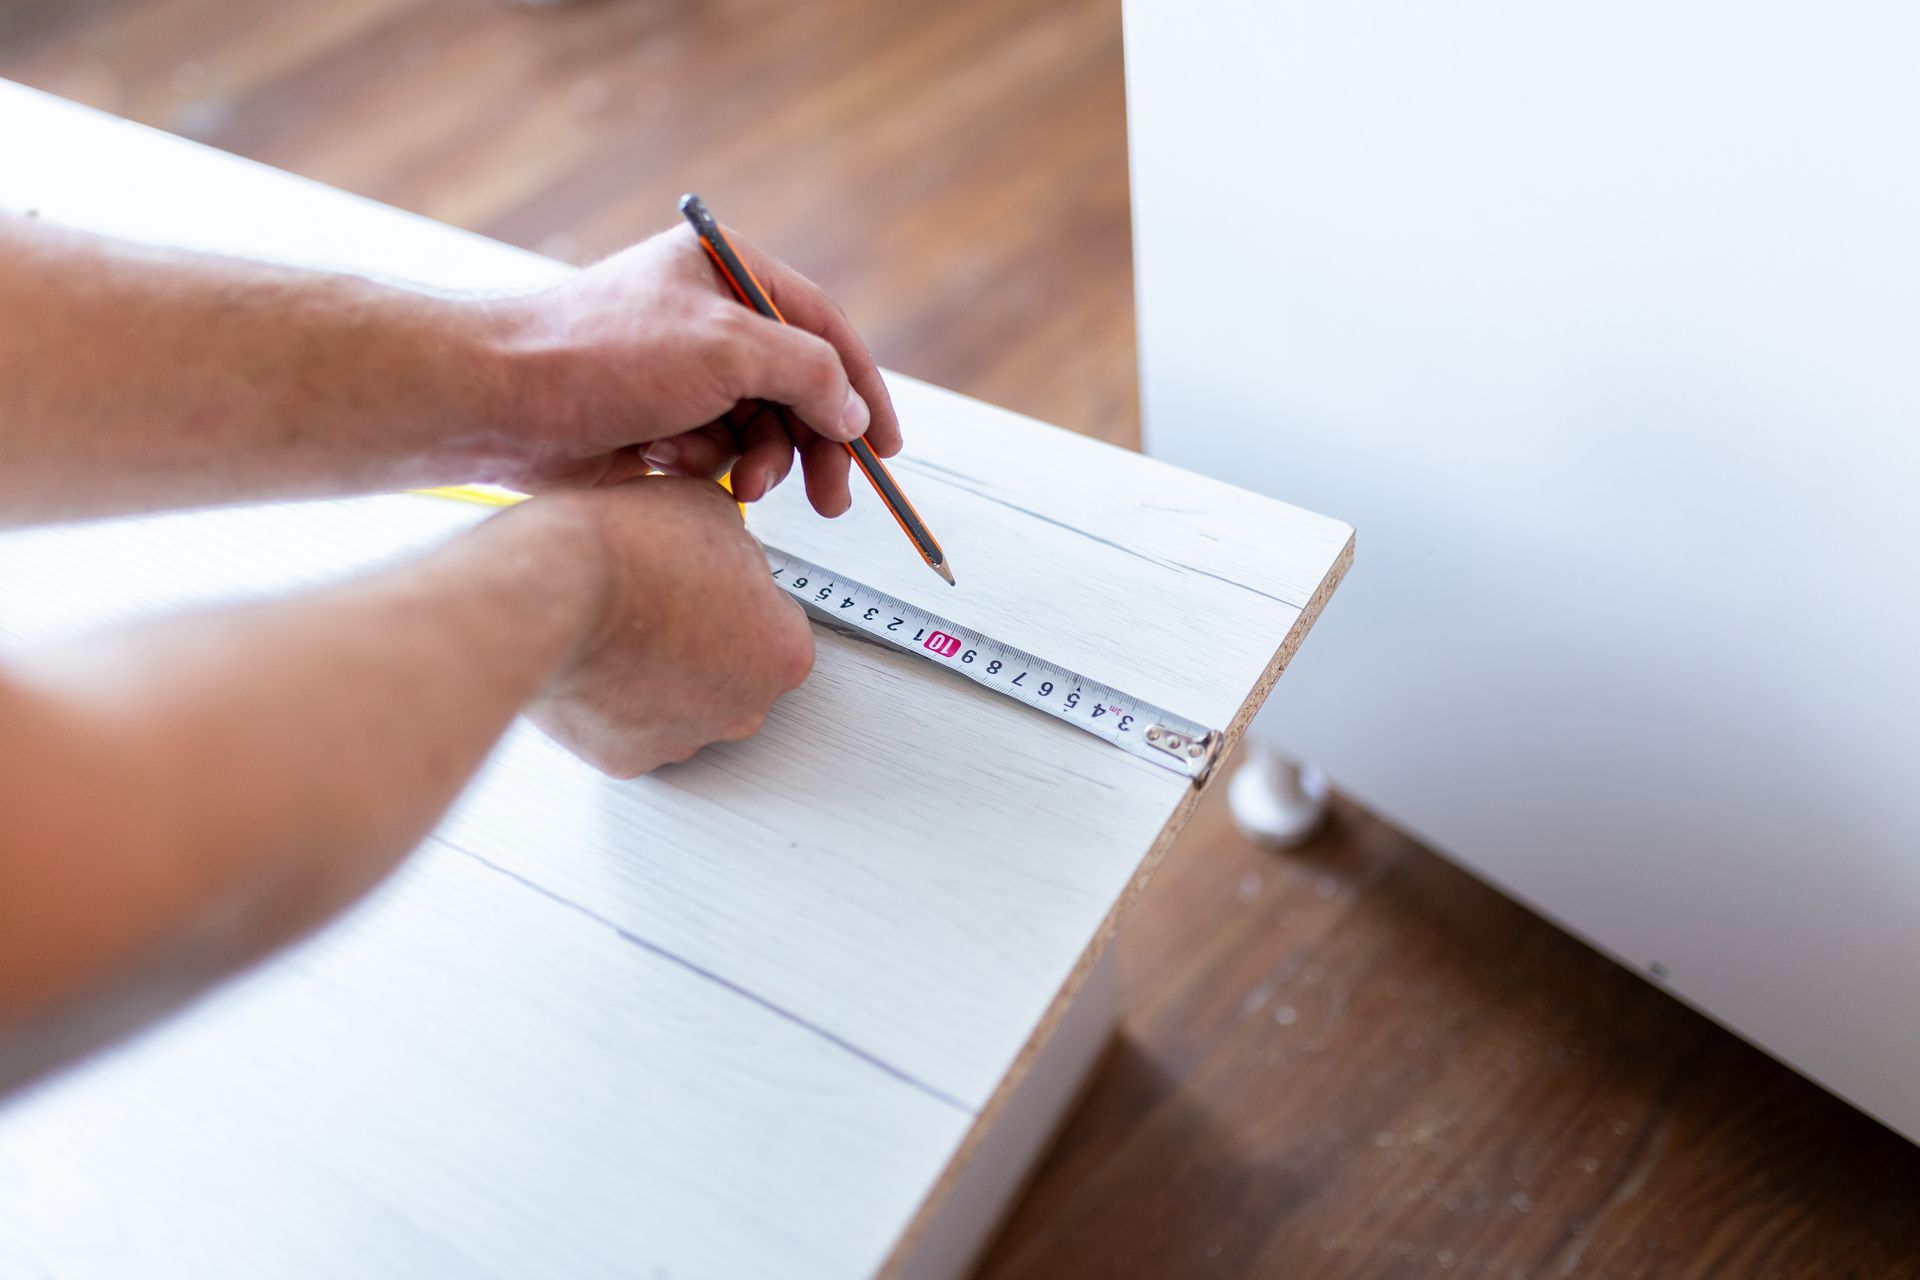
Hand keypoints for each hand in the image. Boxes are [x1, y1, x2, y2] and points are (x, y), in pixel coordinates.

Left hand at [477, 224, 901, 516]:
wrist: (500, 402)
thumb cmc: (597, 354)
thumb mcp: (727, 347)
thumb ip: (810, 374)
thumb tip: (852, 413)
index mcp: (729, 272)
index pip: (824, 329)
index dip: (862, 390)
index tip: (887, 446)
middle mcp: (709, 319)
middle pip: (799, 388)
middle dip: (815, 445)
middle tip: (831, 498)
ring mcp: (683, 373)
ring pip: (761, 429)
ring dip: (758, 461)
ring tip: (739, 483)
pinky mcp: (658, 421)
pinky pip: (716, 453)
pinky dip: (705, 465)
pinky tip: (669, 461)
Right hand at [513, 476, 814, 776]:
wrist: (550, 594)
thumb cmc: (627, 555)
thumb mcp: (709, 506)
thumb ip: (733, 538)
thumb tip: (723, 538)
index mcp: (783, 652)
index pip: (774, 623)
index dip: (736, 592)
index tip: (706, 579)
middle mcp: (745, 709)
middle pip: (732, 674)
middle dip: (701, 642)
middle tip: (658, 600)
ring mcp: (685, 739)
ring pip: (679, 705)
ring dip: (656, 672)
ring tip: (617, 625)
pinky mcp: (625, 758)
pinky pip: (625, 728)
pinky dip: (610, 701)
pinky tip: (594, 658)